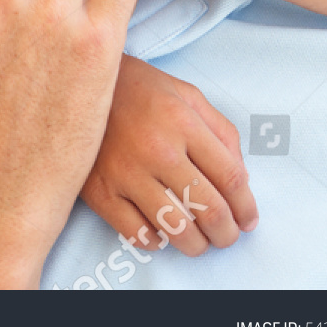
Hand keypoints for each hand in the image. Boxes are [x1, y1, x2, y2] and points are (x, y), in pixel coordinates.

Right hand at [82, 56, 257, 255]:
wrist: (78, 82)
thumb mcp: (185, 93)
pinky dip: (157, 242)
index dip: (246, 207)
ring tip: (198, 239)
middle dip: (227, 233)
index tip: (248, 220)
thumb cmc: (137, 89)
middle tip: (227, 236)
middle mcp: (158, 149)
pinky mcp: (101, 192)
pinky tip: (161, 231)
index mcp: (182, 121)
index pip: (231, 178)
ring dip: (197, 244)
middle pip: (209, 210)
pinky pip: (139, 235)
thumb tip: (241, 177)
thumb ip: (220, 130)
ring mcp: (127, 173)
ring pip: (177, 230)